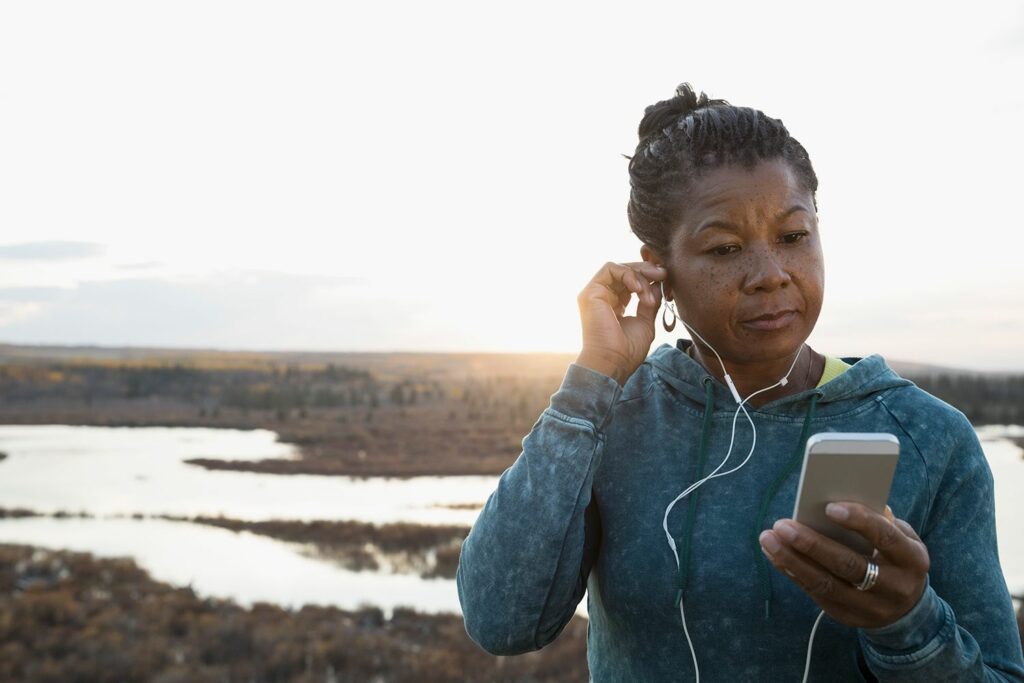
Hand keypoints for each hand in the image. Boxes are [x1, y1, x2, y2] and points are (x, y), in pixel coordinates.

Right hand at [575, 261, 666, 385]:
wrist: (612, 363)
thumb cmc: (627, 351)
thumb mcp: (645, 322)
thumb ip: (650, 302)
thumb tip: (659, 284)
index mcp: (613, 305)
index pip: (630, 282)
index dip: (647, 277)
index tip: (665, 279)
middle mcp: (602, 297)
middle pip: (624, 272)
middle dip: (646, 270)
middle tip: (663, 274)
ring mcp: (595, 294)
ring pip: (618, 268)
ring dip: (639, 275)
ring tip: (649, 293)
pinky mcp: (591, 292)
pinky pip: (610, 269)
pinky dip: (628, 274)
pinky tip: (639, 289)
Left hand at [758, 502, 929, 628]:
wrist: (906, 611)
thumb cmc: (896, 558)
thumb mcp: (902, 538)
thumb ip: (879, 520)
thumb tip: (845, 497)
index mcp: (912, 560)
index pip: (885, 538)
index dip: (859, 521)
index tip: (830, 507)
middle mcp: (893, 587)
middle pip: (848, 565)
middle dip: (812, 544)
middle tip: (782, 525)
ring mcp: (869, 606)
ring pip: (826, 584)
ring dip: (792, 560)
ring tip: (769, 538)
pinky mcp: (846, 616)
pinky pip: (815, 593)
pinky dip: (792, 571)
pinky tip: (775, 554)